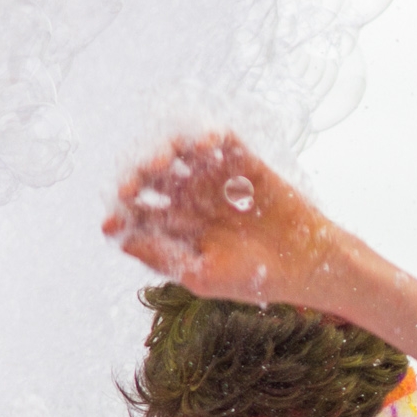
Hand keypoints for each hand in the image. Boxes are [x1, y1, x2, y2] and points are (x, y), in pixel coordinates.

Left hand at [102, 133, 340, 306]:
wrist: (306, 265)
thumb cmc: (254, 279)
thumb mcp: (201, 275)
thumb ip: (162, 256)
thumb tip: (119, 239)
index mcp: (177, 229)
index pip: (139, 214)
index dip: (121, 215)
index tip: (110, 222)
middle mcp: (191, 200)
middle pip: (154, 178)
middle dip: (141, 176)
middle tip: (138, 180)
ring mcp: (216, 179)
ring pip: (182, 154)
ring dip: (170, 150)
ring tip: (167, 157)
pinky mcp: (244, 164)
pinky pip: (222, 141)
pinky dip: (210, 137)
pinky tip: (205, 144)